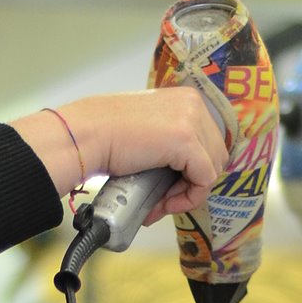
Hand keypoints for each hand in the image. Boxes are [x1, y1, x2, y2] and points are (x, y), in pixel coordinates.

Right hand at [10, 89, 226, 221]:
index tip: (167, 188)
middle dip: (191, 183)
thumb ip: (169, 141)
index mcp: (186, 98)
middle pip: (215, 155)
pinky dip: (187, 198)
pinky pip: (204, 180)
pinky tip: (163, 204)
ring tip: (159, 204)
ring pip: (212, 170)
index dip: (192, 170)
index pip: (208, 142)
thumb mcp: (148, 130)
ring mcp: (192, 120)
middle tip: (162, 199)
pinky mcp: (187, 141)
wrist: (85, 135)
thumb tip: (182, 175)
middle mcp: (194, 104)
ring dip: (187, 193)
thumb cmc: (104, 135)